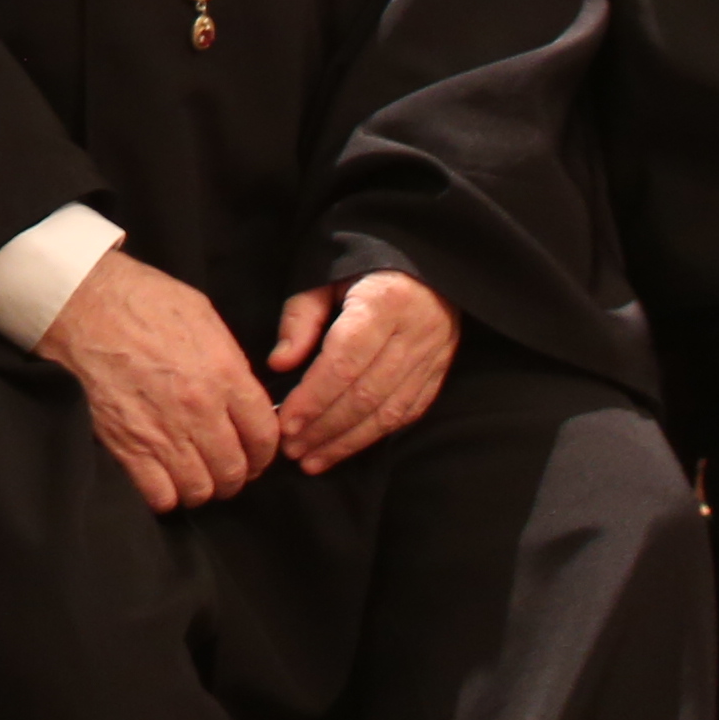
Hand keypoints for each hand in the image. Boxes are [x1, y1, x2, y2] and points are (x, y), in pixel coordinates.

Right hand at [36, 246, 280, 512]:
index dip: (263, 453)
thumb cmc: (141, 300)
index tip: (255, 455)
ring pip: (200, 489)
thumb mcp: (202, 316)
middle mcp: (199, 410)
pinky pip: (160, 495)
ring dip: (201, 487)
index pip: (264, 435)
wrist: (81, 303)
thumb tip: (242, 394)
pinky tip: (163, 480)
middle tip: (225, 470)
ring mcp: (162, 432)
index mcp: (224, 374)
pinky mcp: (127, 446)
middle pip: (234, 470)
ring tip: (194, 476)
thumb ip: (229, 360)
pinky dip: (166, 496)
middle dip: (235, 475)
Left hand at [265, 270, 458, 473]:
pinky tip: (345, 448)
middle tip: (291, 450)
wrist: (427, 259)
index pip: (345, 361)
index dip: (314, 397)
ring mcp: (432, 355)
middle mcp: (415, 332)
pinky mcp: (439, 371)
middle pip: (366, 393)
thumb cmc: (362, 265)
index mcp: (384, 301)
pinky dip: (375, 435)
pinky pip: (407, 413)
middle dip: (325, 427)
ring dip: (347, 441)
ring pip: (388, 411)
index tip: (286, 423)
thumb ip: (300, 318)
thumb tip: (279, 364)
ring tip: (311, 460)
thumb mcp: (325, 276)